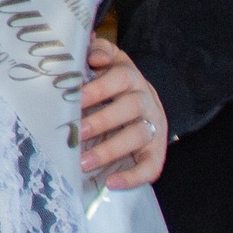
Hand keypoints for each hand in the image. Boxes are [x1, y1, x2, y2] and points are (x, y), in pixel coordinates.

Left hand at [78, 36, 167, 188]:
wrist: (145, 100)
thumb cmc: (114, 83)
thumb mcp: (109, 62)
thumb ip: (99, 52)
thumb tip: (90, 49)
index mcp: (130, 77)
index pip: (119, 79)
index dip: (99, 87)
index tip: (76, 97)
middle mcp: (145, 100)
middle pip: (129, 108)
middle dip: (101, 121)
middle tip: (75, 133)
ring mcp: (153, 126)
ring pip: (137, 136)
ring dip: (110, 150)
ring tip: (83, 162)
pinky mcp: (157, 151)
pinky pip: (151, 167)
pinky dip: (133, 177)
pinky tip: (112, 183)